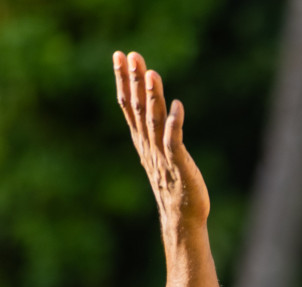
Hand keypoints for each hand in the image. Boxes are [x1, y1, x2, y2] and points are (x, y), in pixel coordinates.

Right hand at [113, 51, 209, 235]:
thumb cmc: (174, 185)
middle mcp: (149, 144)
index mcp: (142, 140)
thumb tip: (151, 110)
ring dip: (153, 97)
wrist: (182, 216)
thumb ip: (154, 132)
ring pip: (154, 120)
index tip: (119, 56)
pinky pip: (174, 141)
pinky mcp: (179, 165)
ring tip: (152, 73)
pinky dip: (175, 123)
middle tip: (130, 55)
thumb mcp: (159, 154)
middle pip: (138, 107)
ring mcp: (162, 155)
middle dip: (134, 80)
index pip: (129, 105)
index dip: (123, 80)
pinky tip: (177, 105)